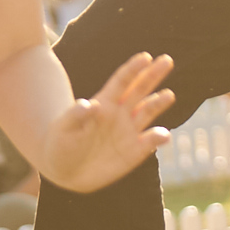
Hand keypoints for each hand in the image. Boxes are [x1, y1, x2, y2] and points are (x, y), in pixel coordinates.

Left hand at [37, 51, 177, 193]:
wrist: (64, 172)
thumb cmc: (60, 144)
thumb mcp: (63, 129)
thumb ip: (75, 116)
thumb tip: (90, 104)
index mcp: (104, 103)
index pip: (121, 82)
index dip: (133, 69)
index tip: (146, 57)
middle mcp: (120, 113)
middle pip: (140, 89)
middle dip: (153, 74)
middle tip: (167, 60)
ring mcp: (128, 132)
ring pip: (148, 112)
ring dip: (158, 103)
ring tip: (169, 95)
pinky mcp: (134, 153)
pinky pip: (150, 143)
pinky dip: (158, 138)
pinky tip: (163, 135)